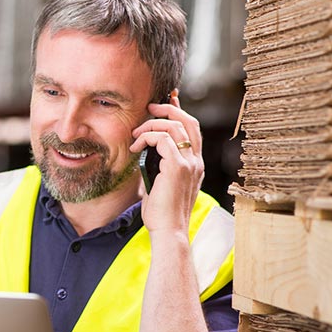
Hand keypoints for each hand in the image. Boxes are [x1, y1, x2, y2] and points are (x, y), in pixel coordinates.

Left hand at [129, 91, 203, 233]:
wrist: (169, 230)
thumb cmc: (162, 211)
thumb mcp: (161, 183)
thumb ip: (159, 166)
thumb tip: (145, 153)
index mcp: (194, 163)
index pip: (192, 129)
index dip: (180, 111)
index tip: (166, 101)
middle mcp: (196, 160)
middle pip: (187, 121)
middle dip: (168, 108)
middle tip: (149, 106)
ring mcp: (189, 163)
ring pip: (174, 127)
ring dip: (151, 124)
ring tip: (135, 134)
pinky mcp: (178, 167)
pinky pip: (163, 140)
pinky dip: (146, 137)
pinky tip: (135, 147)